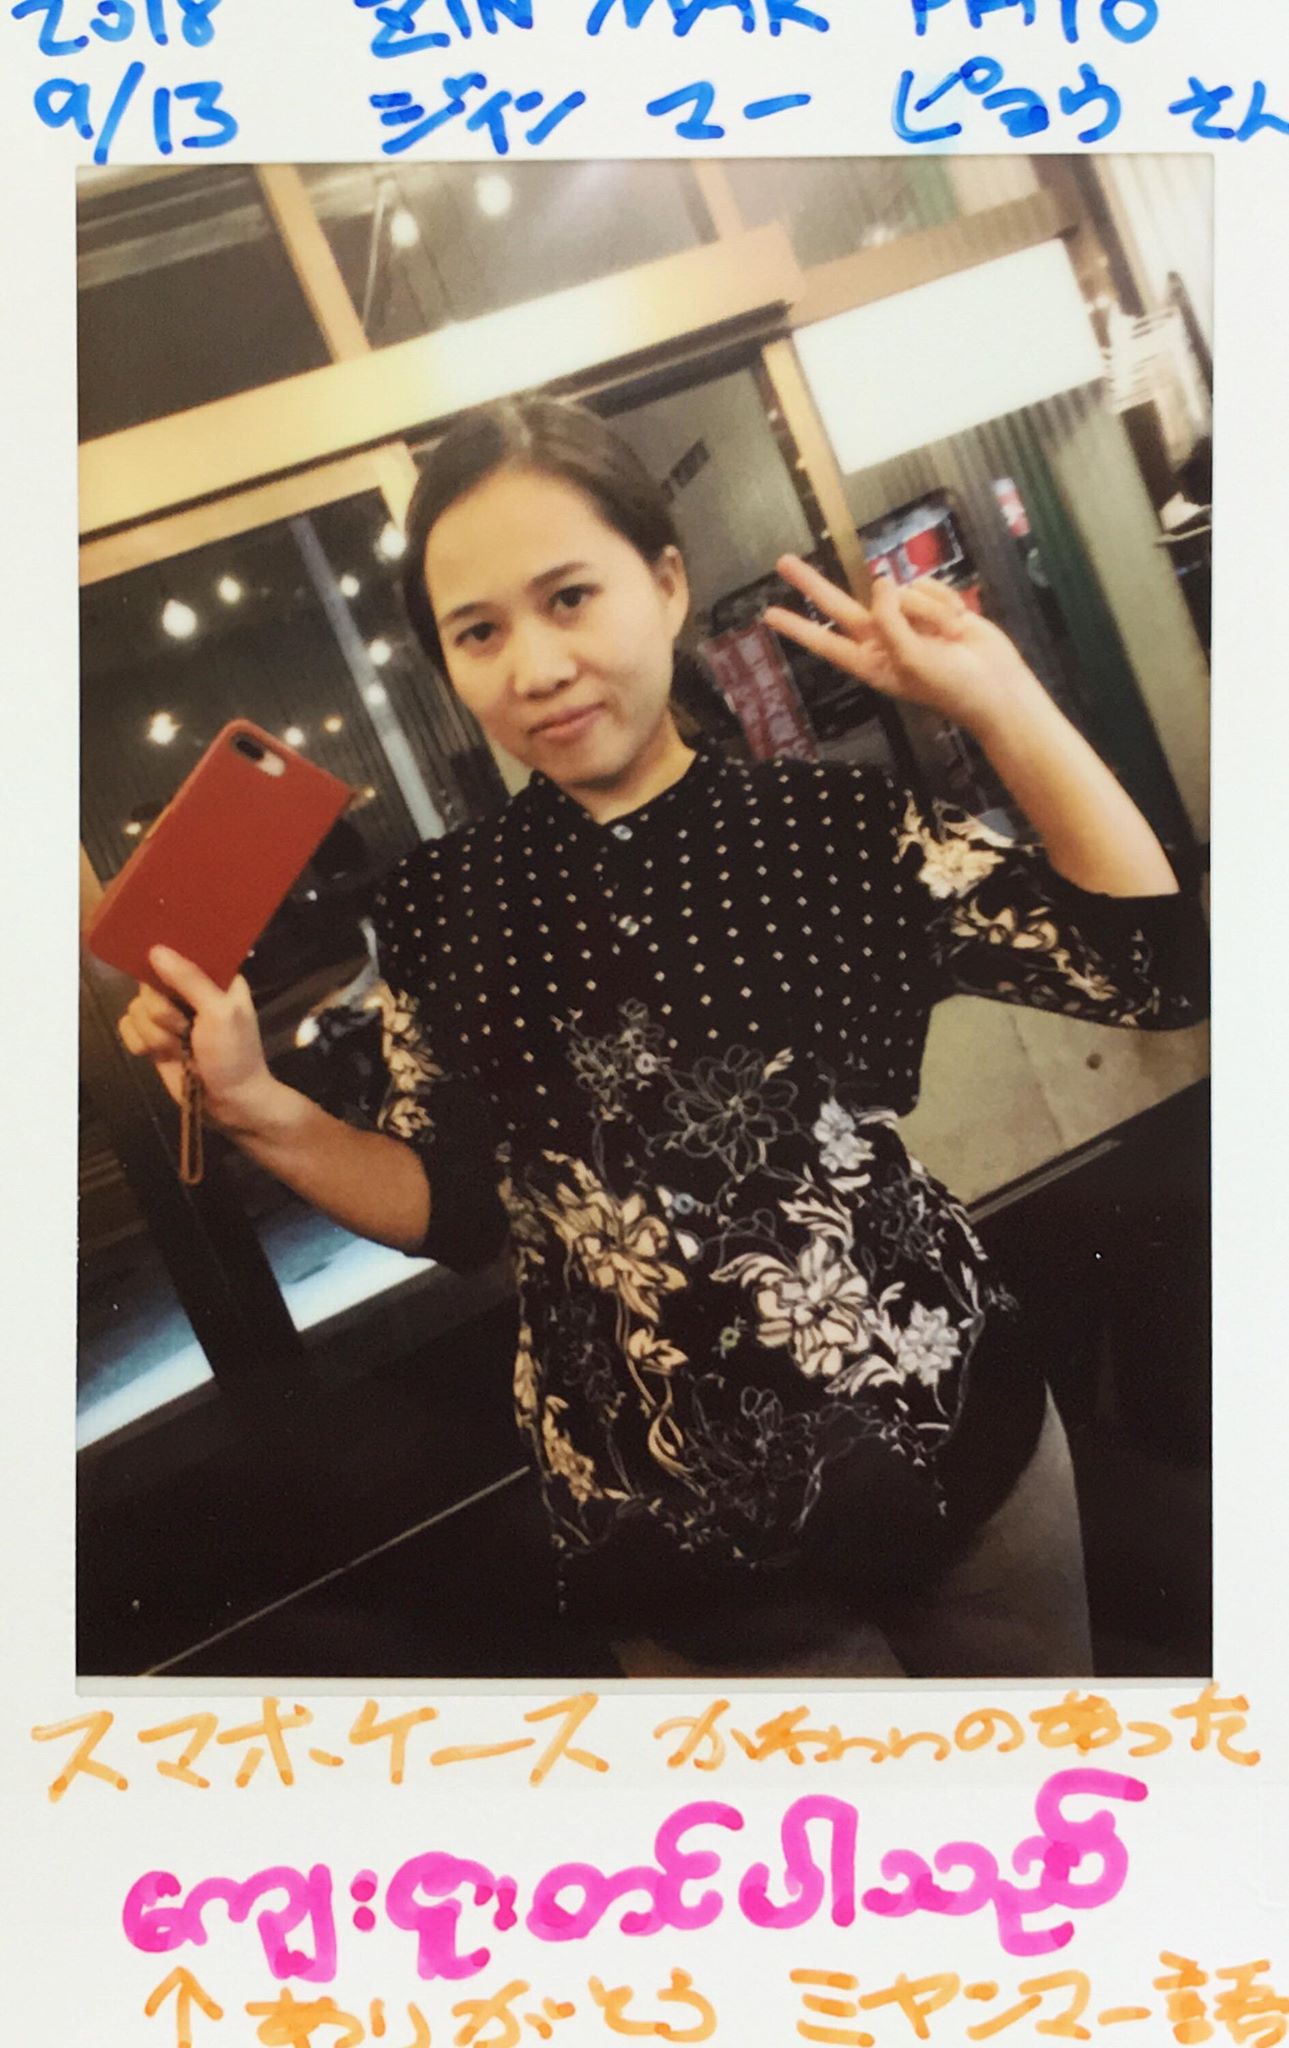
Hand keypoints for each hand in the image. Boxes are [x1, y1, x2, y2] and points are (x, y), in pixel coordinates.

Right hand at [118, 946, 272, 1127]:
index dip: (164, 961)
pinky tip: (160, 1055)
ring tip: (178, 1047)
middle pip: (147, 983)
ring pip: (135, 1008)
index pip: (179, 951)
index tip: (161, 977)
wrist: (228, 1103)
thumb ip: (190, 980)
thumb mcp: (220, 1012)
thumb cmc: (234, 1055)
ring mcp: (168, 1016)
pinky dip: (140, 1044)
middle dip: (160, 1011)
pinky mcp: (153, 1039)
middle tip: (183, 1028)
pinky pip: (127, 1028)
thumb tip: (156, 950)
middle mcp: (187, 992)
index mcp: (213, 977)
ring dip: (154, 1033)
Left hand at [764, 554, 1038, 733]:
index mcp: (871, 663)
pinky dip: (946, 603)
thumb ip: (889, 621)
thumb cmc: (950, 684)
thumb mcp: (910, 658)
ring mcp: (908, 622)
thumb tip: (881, 583)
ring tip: (947, 638)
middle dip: (812, 584)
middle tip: (782, 561)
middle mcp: (883, 640)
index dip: (798, 628)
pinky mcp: (933, 607)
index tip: (768, 615)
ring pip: (901, 592)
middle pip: (840, 606)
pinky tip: (959, 626)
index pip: (825, 641)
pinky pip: (929, 587)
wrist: (996, 686)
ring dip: (928, 610)